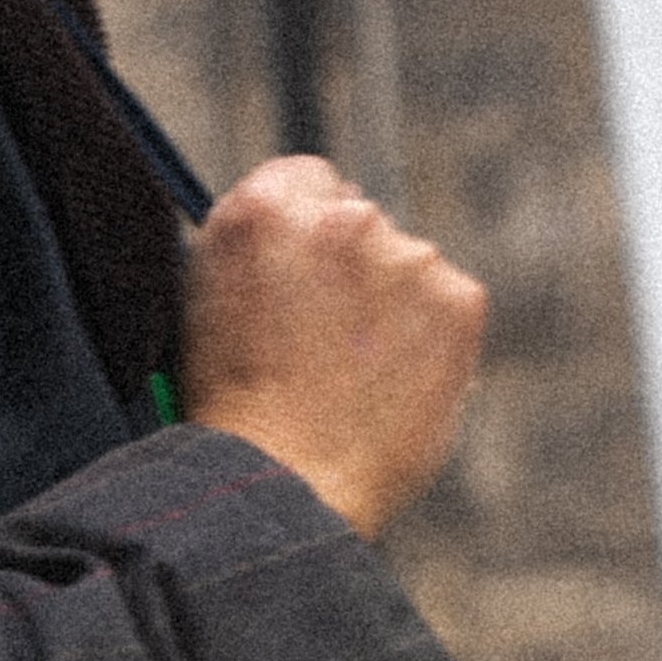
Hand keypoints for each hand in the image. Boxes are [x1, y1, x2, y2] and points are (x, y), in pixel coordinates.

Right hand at [180, 156, 487, 538]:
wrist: (284, 481)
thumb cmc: (230, 409)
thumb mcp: (202, 304)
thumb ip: (251, 252)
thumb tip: (283, 242)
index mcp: (261, 209)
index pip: (304, 179)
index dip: (300, 229)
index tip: (296, 271)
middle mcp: (339, 217)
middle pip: (357, 217)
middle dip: (345, 264)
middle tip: (319, 335)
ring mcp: (408, 256)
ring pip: (405, 264)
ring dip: (388, 302)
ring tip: (349, 374)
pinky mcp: (459, 300)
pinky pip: (445, 304)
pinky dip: (427, 338)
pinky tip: (388, 383)